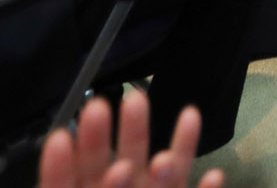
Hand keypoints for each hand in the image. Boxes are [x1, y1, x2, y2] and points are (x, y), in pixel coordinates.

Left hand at [38, 87, 223, 187]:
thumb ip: (62, 184)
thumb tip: (92, 155)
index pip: (66, 182)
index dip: (61, 163)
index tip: (62, 137)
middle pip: (118, 164)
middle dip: (129, 130)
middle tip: (133, 98)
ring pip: (160, 177)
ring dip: (177, 148)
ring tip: (190, 116)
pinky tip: (215, 175)